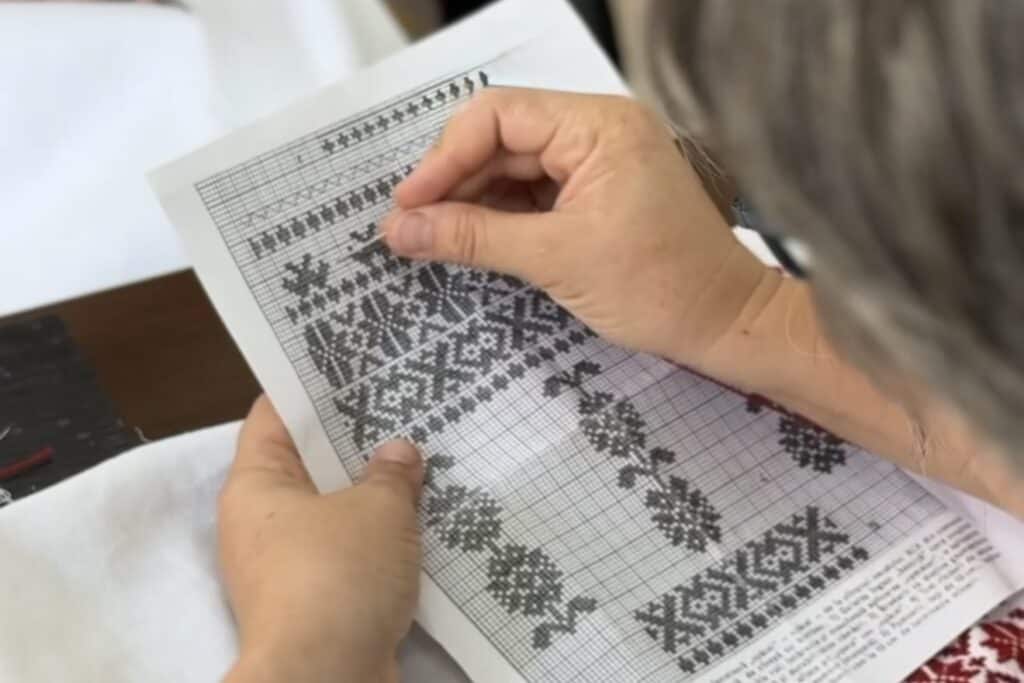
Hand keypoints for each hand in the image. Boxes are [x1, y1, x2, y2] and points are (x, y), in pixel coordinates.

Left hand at [220, 396, 422, 682]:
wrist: (328, 679)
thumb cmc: (337, 575)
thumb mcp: (376, 511)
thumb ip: (390, 474)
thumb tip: (398, 453)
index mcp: (256, 487)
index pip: (274, 417)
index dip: (310, 389)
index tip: (350, 368)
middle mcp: (261, 525)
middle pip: (307, 465)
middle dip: (354, 442)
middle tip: (402, 409)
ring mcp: (287, 568)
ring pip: (333, 513)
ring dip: (373, 494)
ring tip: (422, 460)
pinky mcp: (317, 604)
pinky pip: (349, 554)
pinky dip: (379, 540)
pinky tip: (421, 521)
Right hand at [382, 88, 769, 368]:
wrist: (725, 323)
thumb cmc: (659, 287)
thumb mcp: (556, 259)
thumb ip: (473, 238)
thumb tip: (400, 229)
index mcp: (598, 126)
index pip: (499, 116)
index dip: (444, 157)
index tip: (409, 204)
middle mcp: (598, 130)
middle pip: (502, 140)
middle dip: (454, 182)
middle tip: (409, 228)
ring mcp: (599, 162)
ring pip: (514, 169)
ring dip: (473, 202)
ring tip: (431, 239)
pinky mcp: (597, 194)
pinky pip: (535, 194)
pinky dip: (501, 217)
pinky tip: (470, 241)